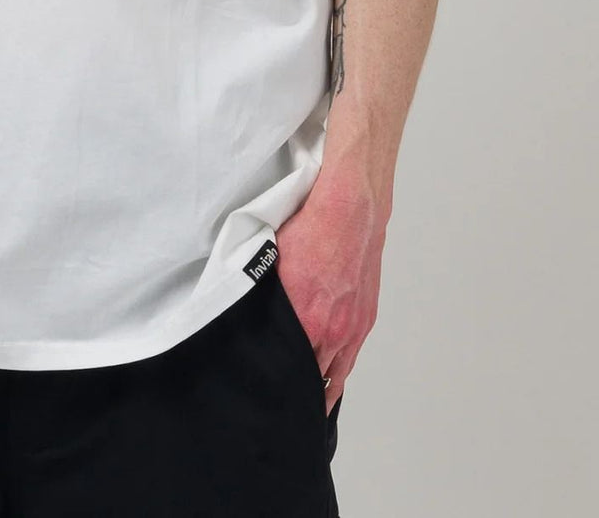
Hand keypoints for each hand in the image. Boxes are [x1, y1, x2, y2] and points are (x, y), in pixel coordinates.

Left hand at [274, 193, 384, 413]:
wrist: (350, 210)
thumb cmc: (312, 230)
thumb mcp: (273, 261)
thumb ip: (265, 293)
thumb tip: (247, 307)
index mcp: (307, 320)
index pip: (289, 368)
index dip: (278, 381)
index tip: (268, 392)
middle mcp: (333, 330)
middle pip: (312, 377)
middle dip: (298, 388)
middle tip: (282, 400)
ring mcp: (353, 326)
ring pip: (336, 373)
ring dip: (322, 386)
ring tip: (307, 403)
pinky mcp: (366, 317)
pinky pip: (351, 356)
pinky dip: (340, 370)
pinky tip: (330, 378)